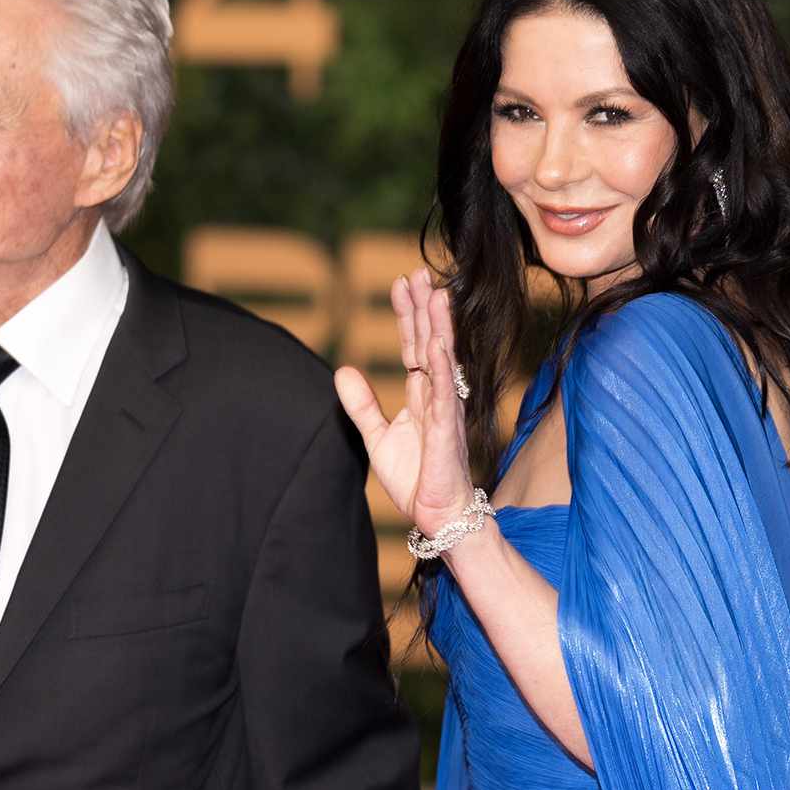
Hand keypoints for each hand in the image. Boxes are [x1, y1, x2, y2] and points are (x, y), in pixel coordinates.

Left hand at [334, 267, 472, 537]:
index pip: (414, 347)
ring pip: (442, 361)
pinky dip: (441, 369)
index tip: (401, 284)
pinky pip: (444, 396)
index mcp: (421, 397)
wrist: (436, 515)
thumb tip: (343, 370)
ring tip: (435, 295)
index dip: (408, 316)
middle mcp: (437, 397)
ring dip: (438, 328)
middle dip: (424, 310)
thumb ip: (362, 404)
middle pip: (429, 344)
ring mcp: (445, 412)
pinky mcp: (447, 432)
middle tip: (417, 274)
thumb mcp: (378, 437)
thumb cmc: (416, 479)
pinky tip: (438, 345)